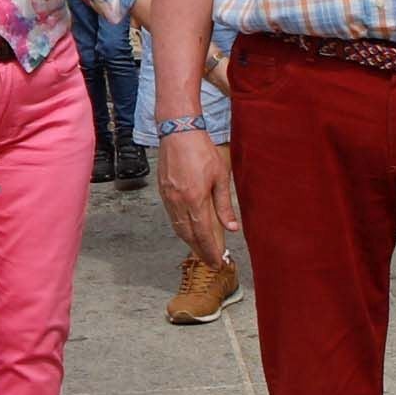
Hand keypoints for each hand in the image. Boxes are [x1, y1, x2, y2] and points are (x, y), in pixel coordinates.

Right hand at [157, 128, 238, 269]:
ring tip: (201, 251)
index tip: (218, 262)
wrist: (178, 132)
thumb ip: (224, 205)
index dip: (211, 251)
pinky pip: (172, 217)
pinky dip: (182, 229)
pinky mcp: (164, 192)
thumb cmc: (201, 150)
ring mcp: (169, 198)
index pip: (203, 233)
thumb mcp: (220, 176)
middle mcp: (179, 202)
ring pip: (179, 228)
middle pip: (189, 235)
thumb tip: (232, 227)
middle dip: (201, 251)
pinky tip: (189, 232)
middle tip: (211, 262)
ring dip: (190, 242)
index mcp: (195, 199)